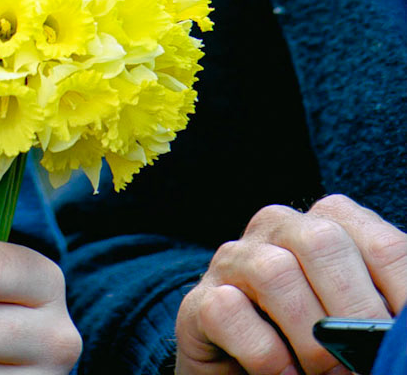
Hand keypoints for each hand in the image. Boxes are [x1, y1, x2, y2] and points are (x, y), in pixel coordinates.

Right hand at [176, 196, 406, 374]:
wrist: (245, 372)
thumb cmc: (317, 349)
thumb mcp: (359, 325)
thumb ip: (380, 319)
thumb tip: (403, 340)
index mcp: (330, 226)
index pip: (381, 245)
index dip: (403, 293)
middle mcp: (279, 229)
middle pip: (322, 242)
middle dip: (354, 312)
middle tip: (367, 362)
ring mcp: (235, 260)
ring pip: (273, 271)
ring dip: (310, 338)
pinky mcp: (199, 300)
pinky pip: (228, 310)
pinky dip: (266, 355)